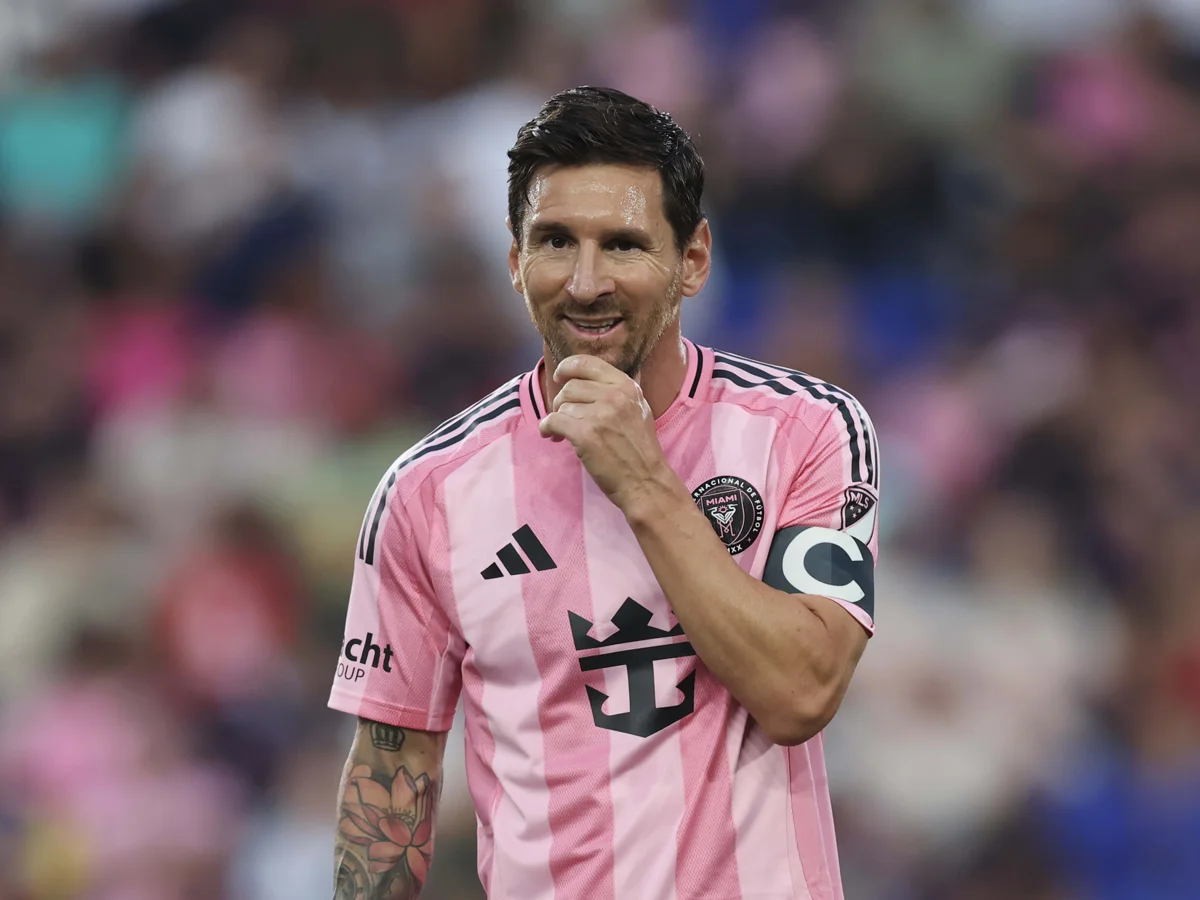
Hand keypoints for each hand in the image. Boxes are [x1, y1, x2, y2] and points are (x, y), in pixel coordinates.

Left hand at [539, 355, 674, 508]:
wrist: (646, 481)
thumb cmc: (639, 450)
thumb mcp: (638, 410)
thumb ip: (617, 392)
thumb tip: (588, 380)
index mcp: (626, 386)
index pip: (587, 363)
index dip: (567, 367)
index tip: (560, 376)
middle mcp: (614, 396)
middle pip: (571, 386)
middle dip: (561, 401)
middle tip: (563, 417)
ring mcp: (600, 414)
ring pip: (562, 406)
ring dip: (557, 419)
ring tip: (562, 434)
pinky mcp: (586, 434)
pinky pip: (554, 421)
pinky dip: (547, 428)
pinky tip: (551, 436)